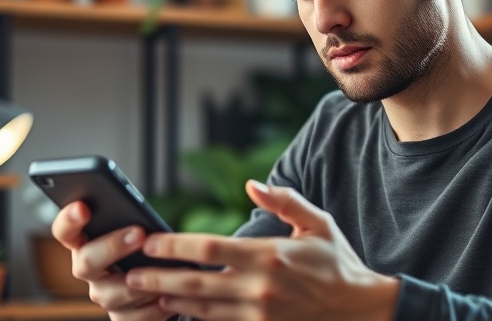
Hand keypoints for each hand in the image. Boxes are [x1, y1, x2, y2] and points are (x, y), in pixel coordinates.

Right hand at [51, 202, 174, 319]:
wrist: (165, 280)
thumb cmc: (147, 245)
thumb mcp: (137, 228)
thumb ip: (131, 221)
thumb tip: (141, 221)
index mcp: (85, 242)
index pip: (65, 231)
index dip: (69, 220)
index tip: (82, 208)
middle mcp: (88, 270)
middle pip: (86, 262)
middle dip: (112, 247)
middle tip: (139, 234)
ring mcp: (103, 295)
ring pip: (112, 293)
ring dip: (140, 281)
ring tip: (164, 269)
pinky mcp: (121, 318)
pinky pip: (133, 317)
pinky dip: (153, 306)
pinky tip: (169, 294)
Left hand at [124, 181, 398, 320]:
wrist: (360, 311)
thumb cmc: (337, 262)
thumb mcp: (317, 223)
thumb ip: (283, 201)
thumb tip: (251, 183)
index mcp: (270, 256)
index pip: (209, 249)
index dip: (174, 246)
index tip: (150, 241)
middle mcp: (260, 288)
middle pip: (196, 285)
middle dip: (159, 279)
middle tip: (130, 275)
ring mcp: (260, 315)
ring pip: (202, 311)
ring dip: (171, 302)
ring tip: (145, 293)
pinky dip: (197, 319)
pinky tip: (177, 312)